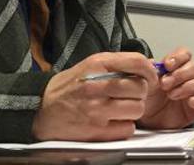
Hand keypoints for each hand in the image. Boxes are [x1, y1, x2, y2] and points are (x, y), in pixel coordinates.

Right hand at [32, 52, 157, 140]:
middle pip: (140, 88)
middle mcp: (98, 86)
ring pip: (137, 109)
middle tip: (131, 95)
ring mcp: (97, 109)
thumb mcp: (92, 64)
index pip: (137, 62)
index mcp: (98, 65)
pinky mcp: (97, 130)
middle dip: (140, 92)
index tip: (150, 77)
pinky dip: (124, 126)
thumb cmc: (70, 86)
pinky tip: (114, 121)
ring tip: (121, 108)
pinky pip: (127, 128)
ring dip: (134, 110)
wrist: (42, 108)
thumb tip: (149, 64)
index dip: (150, 71)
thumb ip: (119, 63)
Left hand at [137, 47, 193, 128]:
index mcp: (175, 68)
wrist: (147, 121)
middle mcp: (187, 78)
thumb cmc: (148, 100)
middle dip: (179, 74)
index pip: (185, 54)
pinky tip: (190, 102)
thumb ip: (148, 71)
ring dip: (187, 87)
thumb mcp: (143, 84)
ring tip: (172, 95)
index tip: (167, 65)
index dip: (178, 57)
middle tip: (165, 84)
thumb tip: (152, 62)